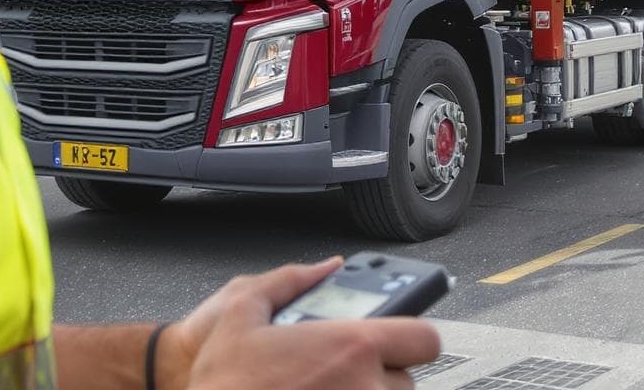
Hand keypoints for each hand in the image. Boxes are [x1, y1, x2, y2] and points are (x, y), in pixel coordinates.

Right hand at [157, 259, 440, 389]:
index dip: (414, 333)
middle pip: (407, 383)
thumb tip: (327, 266)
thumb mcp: (241, 308)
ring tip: (326, 389)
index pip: (424, 338)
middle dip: (381, 374)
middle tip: (345, 370)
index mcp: (350, 346)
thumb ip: (290, 279)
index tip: (400, 336)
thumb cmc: (219, 380)